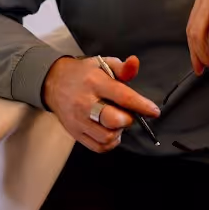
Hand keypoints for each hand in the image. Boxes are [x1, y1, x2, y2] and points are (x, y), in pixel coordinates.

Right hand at [41, 54, 160, 152]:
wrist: (54, 83)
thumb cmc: (84, 74)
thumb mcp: (103, 63)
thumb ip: (122, 67)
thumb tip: (135, 63)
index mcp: (95, 83)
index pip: (122, 96)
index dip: (141, 105)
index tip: (154, 111)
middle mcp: (85, 103)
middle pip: (113, 120)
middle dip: (127, 119)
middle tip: (127, 113)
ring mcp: (78, 120)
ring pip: (107, 137)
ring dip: (118, 132)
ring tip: (117, 122)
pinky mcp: (75, 133)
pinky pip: (98, 147)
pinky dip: (109, 143)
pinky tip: (110, 131)